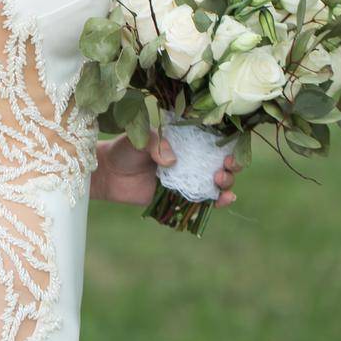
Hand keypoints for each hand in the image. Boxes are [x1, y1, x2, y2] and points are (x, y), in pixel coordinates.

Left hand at [94, 128, 241, 207]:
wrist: (109, 173)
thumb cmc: (126, 149)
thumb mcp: (140, 138)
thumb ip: (156, 144)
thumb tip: (172, 161)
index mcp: (186, 140)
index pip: (214, 140)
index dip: (228, 144)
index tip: (229, 148)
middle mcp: (191, 160)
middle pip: (221, 163)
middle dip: (231, 166)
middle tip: (225, 167)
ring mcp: (188, 180)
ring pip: (217, 183)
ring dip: (227, 183)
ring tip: (220, 181)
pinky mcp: (181, 198)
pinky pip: (203, 201)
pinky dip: (217, 202)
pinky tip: (223, 200)